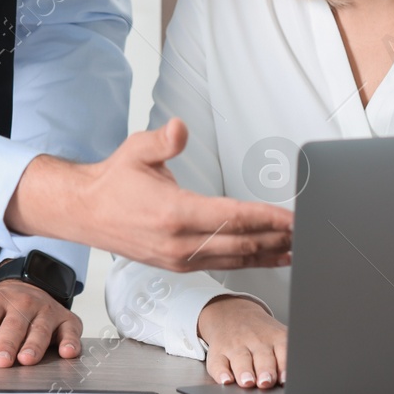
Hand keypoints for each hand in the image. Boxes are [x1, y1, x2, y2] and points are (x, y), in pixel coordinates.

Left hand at [0, 279, 81, 367]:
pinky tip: (67, 352)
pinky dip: (71, 340)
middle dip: (7, 342)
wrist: (24, 289)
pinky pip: (71, 330)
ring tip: (27, 360)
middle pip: (14, 323)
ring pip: (41, 327)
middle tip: (0, 362)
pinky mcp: (65, 320)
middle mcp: (21, 304)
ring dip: (35, 344)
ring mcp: (45, 311)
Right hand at [4, 118, 293, 271]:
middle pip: (240, 243)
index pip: (231, 217)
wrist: (85, 212)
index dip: (266, 219)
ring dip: (268, 254)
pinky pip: (222, 264)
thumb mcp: (137, 150)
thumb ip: (163, 140)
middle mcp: (179, 242)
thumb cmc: (114, 180)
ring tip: (297, 249)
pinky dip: (249, 262)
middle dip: (277, 238)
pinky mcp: (178, 265)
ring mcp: (179, 258)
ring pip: (234, 259)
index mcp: (173, 213)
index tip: (292, 218)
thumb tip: (179, 128)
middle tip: (308, 233)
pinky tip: (268, 257)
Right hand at [197, 295, 286, 388]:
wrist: (232, 311)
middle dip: (265, 371)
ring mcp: (235, 346)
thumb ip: (287, 357)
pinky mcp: (217, 352)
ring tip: (248, 382)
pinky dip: (220, 373)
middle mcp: (255, 341)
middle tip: (266, 382)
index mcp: (275, 338)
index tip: (284, 379)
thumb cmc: (261, 334)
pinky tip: (225, 380)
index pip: (283, 351)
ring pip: (241, 360)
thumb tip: (296, 380)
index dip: (284, 366)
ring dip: (244, 372)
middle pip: (262, 357)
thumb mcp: (278, 336)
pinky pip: (217, 363)